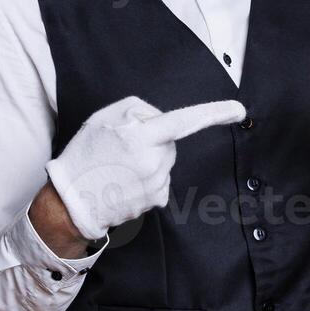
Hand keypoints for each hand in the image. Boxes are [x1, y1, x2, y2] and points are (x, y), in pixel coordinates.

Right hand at [45, 95, 246, 241]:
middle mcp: (154, 162)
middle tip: (123, 146)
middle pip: (170, 141)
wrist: (71, 201)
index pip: (184, 122)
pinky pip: (161, 179)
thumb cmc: (85, 154)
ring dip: (150, 159)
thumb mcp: (104, 118)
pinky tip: (126, 180)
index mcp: (141, 138)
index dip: (213, 113)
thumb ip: (138, 111)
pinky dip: (148, 177)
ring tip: (119, 165)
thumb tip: (161, 119)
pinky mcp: (156, 200)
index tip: (238, 110)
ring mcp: (157, 184)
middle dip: (155, 139)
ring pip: (165, 161)